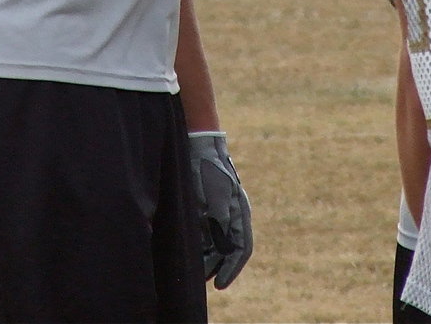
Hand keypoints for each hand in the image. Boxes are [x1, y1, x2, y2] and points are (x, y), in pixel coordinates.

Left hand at [188, 131, 252, 288]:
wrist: (199, 145)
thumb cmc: (209, 169)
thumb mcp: (217, 194)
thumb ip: (220, 220)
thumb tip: (222, 245)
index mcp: (239, 213)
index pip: (241, 249)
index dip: (232, 269)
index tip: (219, 284)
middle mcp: (231, 216)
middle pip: (228, 250)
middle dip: (218, 267)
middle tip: (203, 282)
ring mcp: (218, 212)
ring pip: (216, 245)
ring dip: (208, 259)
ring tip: (195, 272)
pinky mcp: (204, 209)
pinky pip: (205, 234)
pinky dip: (200, 247)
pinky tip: (189, 254)